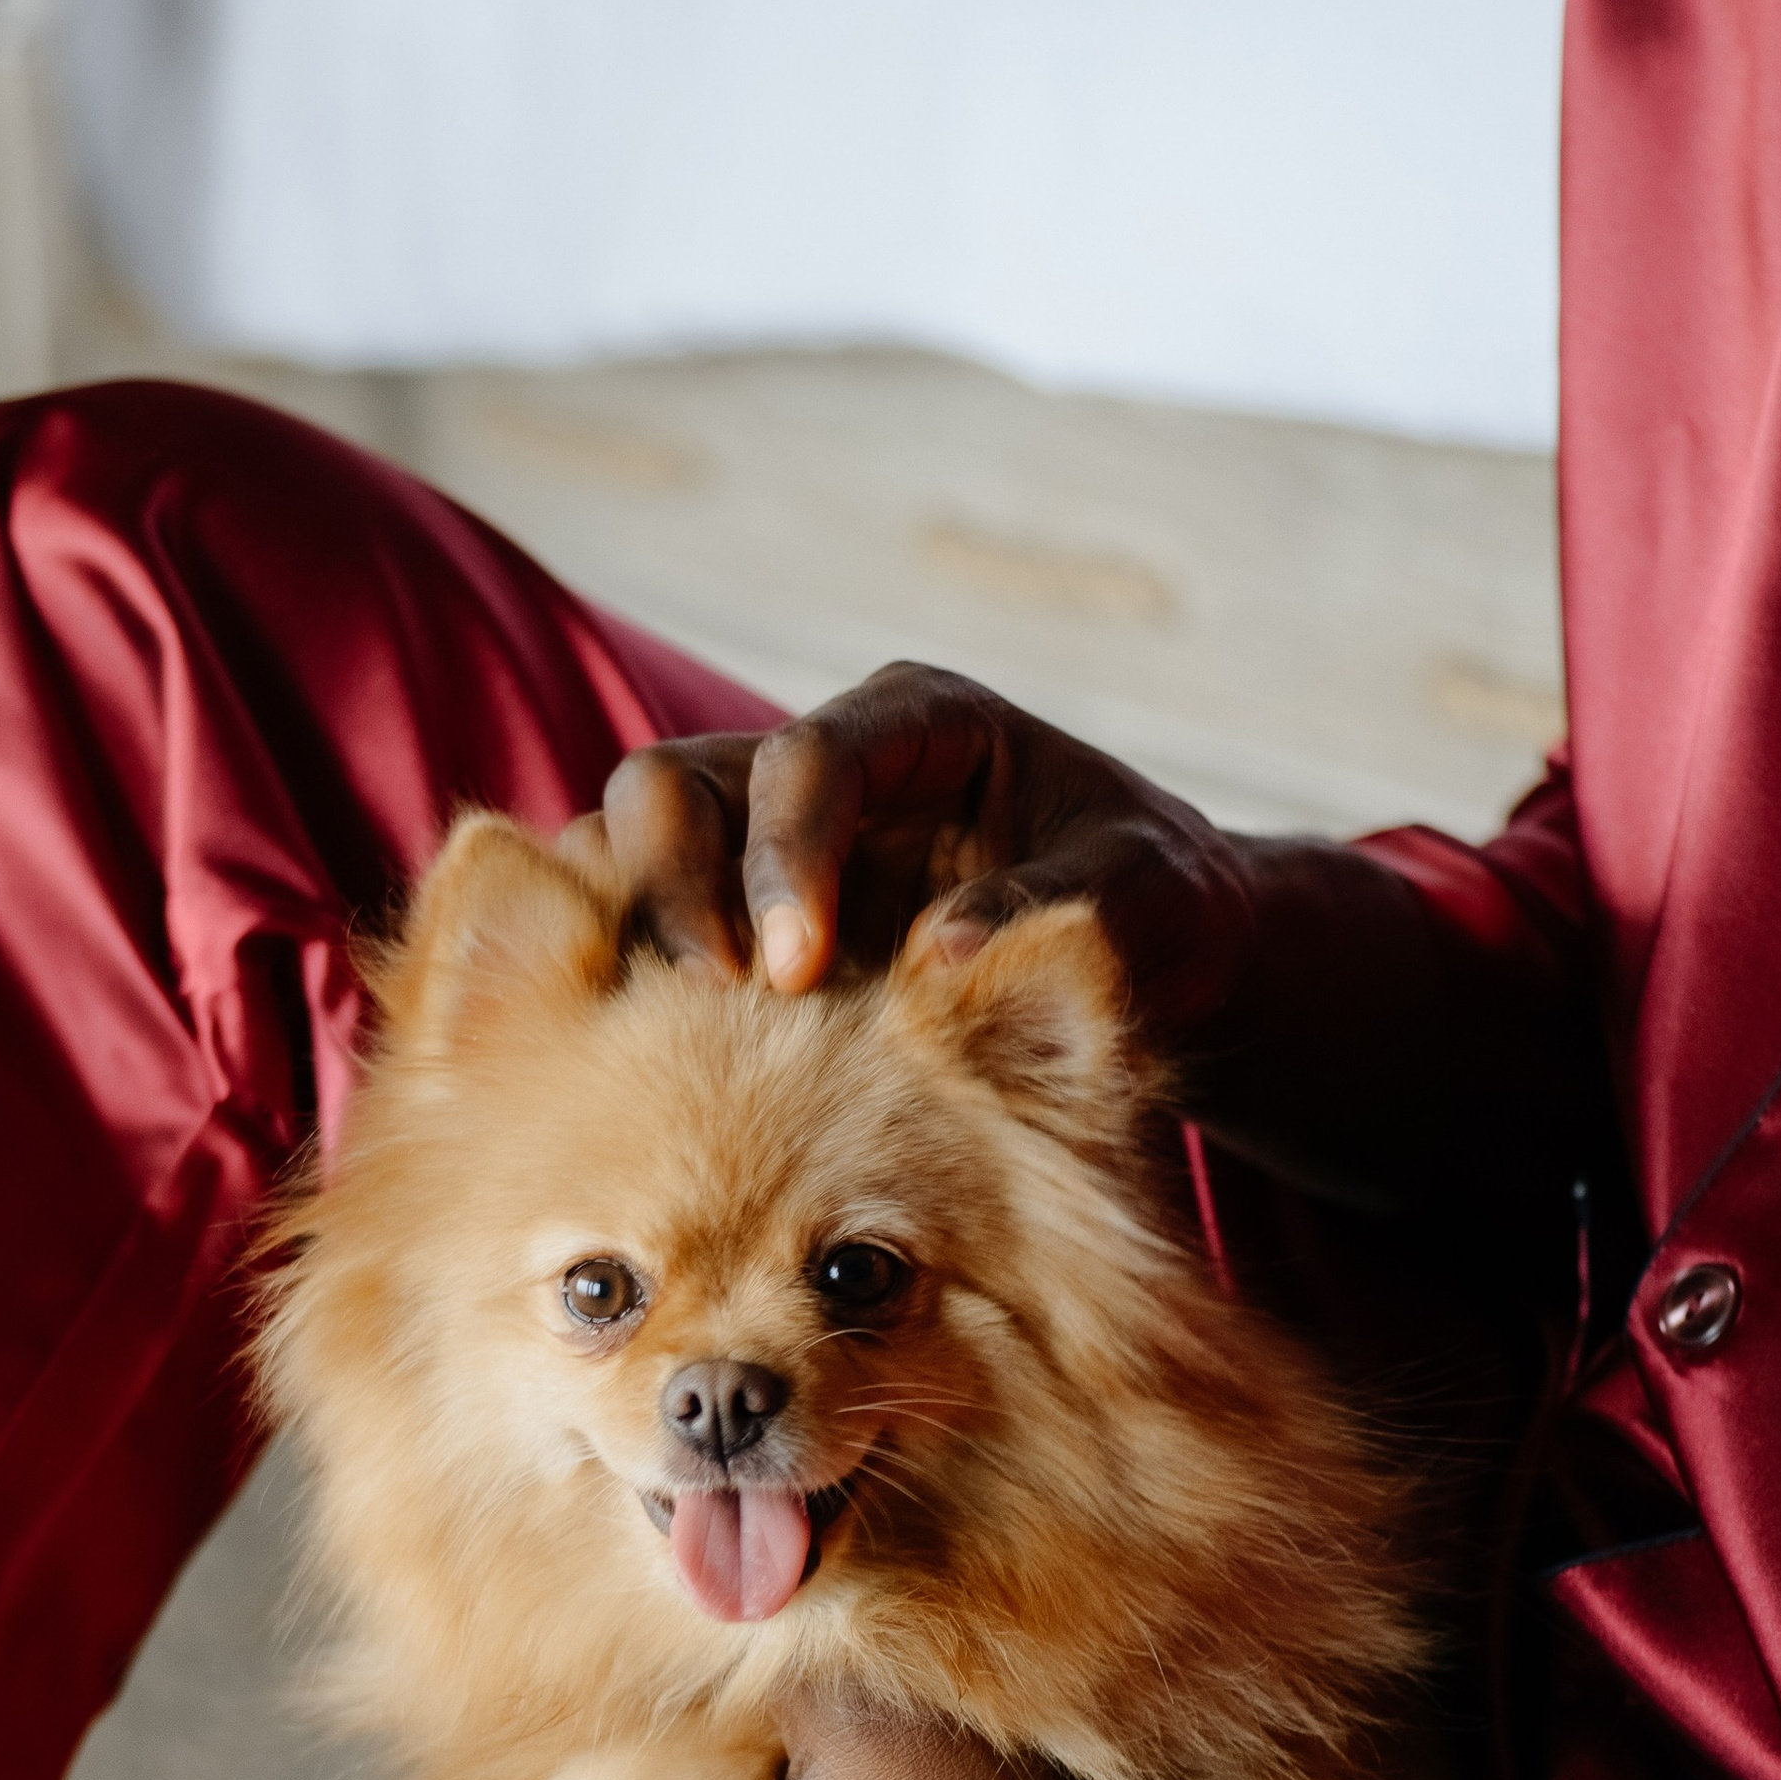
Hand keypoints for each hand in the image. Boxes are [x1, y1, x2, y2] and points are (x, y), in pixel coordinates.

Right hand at [568, 656, 1544, 1215]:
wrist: (1137, 959)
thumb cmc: (1152, 909)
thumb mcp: (1148, 898)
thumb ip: (1062, 909)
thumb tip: (943, 952)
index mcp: (920, 725)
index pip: (810, 757)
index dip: (787, 855)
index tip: (797, 970)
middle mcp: (824, 765)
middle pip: (676, 783)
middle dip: (676, 888)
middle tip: (721, 1001)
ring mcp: (764, 841)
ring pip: (634, 845)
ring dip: (637, 934)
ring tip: (669, 1036)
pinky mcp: (737, 917)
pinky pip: (639, 924)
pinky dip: (628, 977)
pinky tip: (655, 1053)